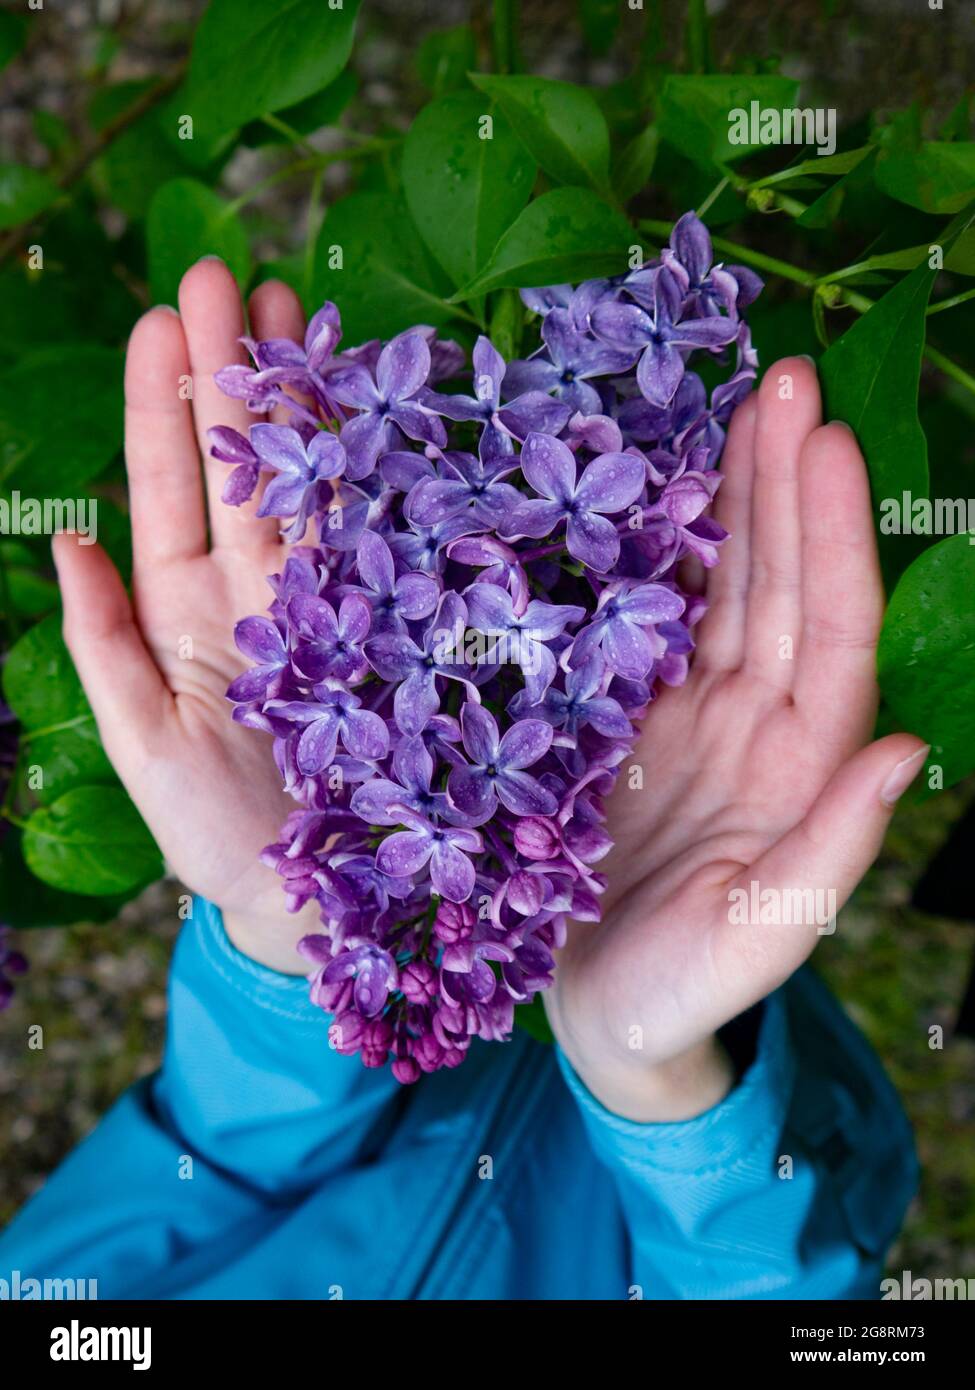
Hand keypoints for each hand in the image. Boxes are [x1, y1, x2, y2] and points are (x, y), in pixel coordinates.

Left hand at [54, 260, 318, 971]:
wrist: (320, 900)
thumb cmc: (221, 833)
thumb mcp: (143, 744)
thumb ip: (105, 644)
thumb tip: (64, 537)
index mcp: (185, 609)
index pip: (169, 487)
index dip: (164, 403)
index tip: (163, 319)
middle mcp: (255, 589)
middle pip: (241, 462)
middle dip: (231, 371)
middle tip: (231, 277)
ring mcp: (326, 600)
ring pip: (310, 480)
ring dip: (300, 399)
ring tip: (295, 312)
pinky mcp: (386, 624)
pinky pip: (375, 537)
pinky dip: (370, 472)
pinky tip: (367, 405)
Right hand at [543, 358, 927, 1120]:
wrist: (597, 1013)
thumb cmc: (678, 992)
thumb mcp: (753, 939)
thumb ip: (829, 853)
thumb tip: (907, 749)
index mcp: (799, 773)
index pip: (831, 636)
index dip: (832, 538)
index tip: (826, 442)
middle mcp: (762, 727)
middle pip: (791, 587)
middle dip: (792, 482)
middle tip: (786, 375)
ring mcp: (704, 716)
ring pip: (739, 586)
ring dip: (748, 495)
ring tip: (753, 400)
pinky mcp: (644, 717)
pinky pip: (673, 617)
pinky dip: (682, 548)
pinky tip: (683, 487)